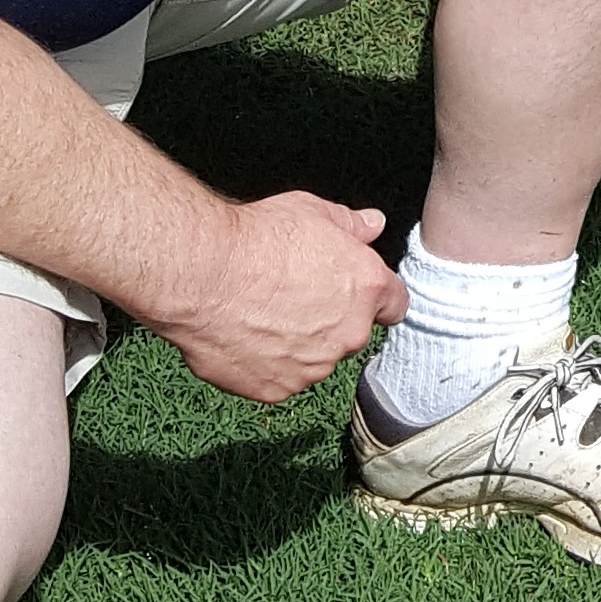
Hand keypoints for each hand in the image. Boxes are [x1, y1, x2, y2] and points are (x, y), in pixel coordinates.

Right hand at [154, 192, 407, 404]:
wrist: (205, 276)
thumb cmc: (258, 239)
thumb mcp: (312, 212)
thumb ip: (351, 224)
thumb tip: (374, 224)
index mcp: (366, 288)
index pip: (395, 304)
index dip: (375, 297)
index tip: (353, 292)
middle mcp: (349, 333)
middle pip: (351, 332)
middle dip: (331, 319)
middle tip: (292, 294)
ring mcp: (313, 368)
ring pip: (315, 358)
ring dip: (299, 343)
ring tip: (261, 314)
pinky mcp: (278, 390)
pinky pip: (280, 378)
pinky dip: (267, 364)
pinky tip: (244, 336)